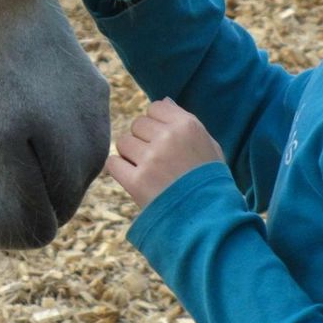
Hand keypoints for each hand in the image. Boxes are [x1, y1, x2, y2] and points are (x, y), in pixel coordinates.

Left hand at [104, 99, 223, 208]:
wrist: (209, 220)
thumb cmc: (210, 181)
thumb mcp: (209, 146)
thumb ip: (186, 121)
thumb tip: (163, 101)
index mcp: (188, 126)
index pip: (155, 107)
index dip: (157, 123)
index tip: (163, 139)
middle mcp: (168, 138)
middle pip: (138, 124)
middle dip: (144, 139)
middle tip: (157, 159)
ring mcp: (151, 160)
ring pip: (124, 142)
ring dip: (131, 155)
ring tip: (148, 171)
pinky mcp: (136, 182)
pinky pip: (113, 163)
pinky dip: (120, 170)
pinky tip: (134, 178)